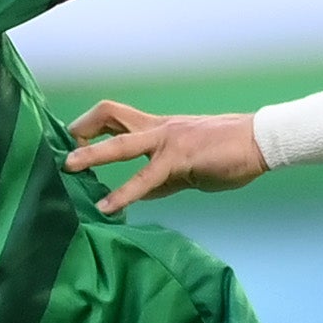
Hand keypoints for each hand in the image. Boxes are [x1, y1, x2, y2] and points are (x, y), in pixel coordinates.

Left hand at [62, 103, 268, 212]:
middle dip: (81, 129)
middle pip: (109, 114)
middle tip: (62, 150)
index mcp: (160, 128)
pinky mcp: (179, 158)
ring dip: (91, 156)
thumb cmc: (229, 153)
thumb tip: (143, 195)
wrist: (260, 142)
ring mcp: (168, 140)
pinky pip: (146, 176)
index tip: (74, 141)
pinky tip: (110, 208)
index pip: (116, 118)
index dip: (91, 126)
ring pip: (120, 143)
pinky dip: (124, 193)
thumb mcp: (189, 168)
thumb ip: (163, 180)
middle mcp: (158, 128)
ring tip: (69, 169)